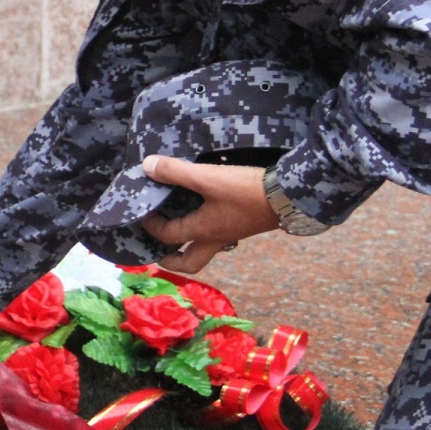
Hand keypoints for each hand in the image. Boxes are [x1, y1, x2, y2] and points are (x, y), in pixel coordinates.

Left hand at [137, 155, 280, 273]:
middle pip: (190, 263)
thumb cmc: (246, 191)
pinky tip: (204, 210)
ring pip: (205, 249)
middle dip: (171, 261)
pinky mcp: (243, 224)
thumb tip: (147, 166)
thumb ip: (177, 172)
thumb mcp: (208, 178)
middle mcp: (216, 238)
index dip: (150, 225)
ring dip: (188, 245)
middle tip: (158, 251)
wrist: (288, 196)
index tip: (141, 211)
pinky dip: (205, 229)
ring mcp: (231, 233)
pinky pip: (218, 234)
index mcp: (203, 231)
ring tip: (177, 230)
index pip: (168, 235)